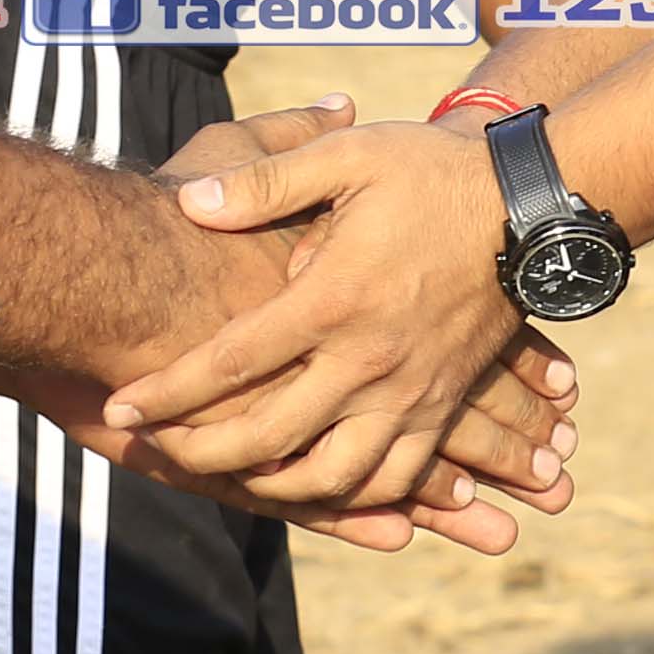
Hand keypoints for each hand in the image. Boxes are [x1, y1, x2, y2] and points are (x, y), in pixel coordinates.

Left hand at [108, 118, 540, 526]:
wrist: (531, 205)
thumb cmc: (432, 172)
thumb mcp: (348, 157)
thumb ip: (266, 181)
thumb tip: (192, 201)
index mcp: (335, 299)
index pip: (233, 360)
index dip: (169, 389)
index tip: (123, 405)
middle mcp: (369, 359)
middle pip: (269, 434)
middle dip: (202, 452)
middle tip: (155, 451)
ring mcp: (410, 391)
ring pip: (334, 474)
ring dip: (274, 486)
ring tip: (232, 477)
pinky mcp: (441, 403)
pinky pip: (396, 475)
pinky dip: (355, 495)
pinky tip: (321, 489)